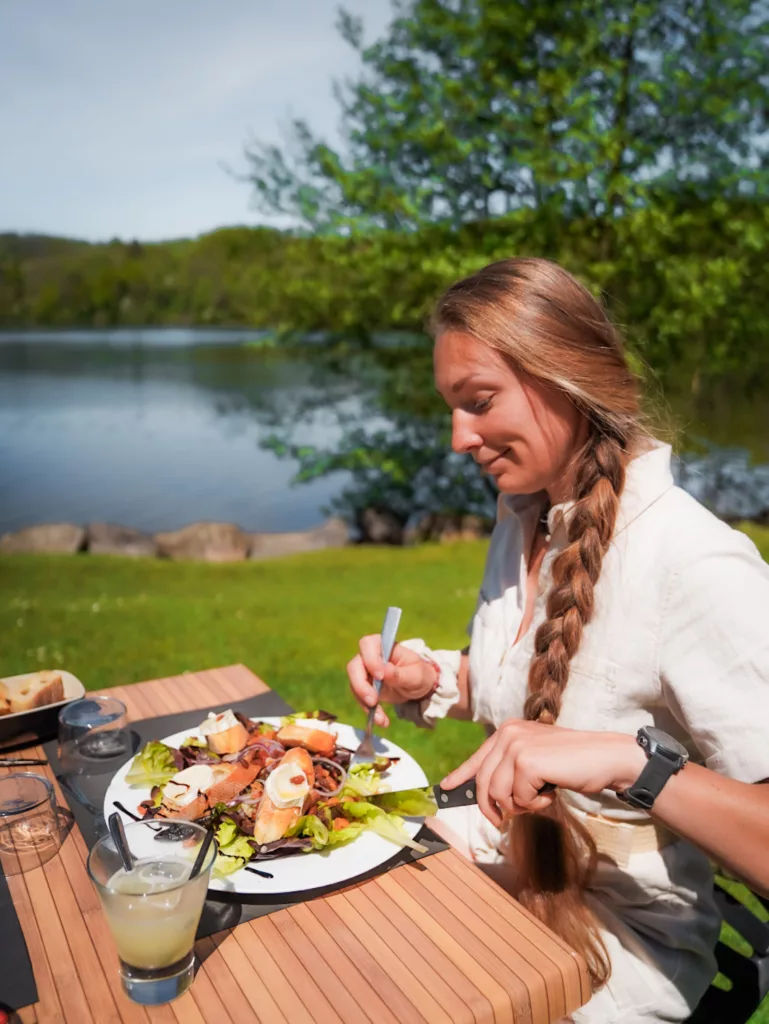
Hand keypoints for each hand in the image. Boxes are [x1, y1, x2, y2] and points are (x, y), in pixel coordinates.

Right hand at [347, 635, 438, 726]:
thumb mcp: (415, 674)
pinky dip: (369, 711)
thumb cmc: (419, 674)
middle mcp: (370, 657)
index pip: (368, 644)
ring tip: (380, 718)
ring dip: (364, 702)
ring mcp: (366, 673)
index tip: (380, 676)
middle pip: (354, 666)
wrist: (420, 688)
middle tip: (373, 701)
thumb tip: (385, 670)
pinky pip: (360, 699)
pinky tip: (381, 720)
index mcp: (383, 646)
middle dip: (361, 685)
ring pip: (354, 685)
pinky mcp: (366, 688)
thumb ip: (400, 673)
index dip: (370, 659)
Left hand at [441, 719, 645, 827]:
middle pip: (484, 782)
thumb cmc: (573, 762)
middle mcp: (508, 733)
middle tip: (502, 819)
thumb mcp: (536, 760)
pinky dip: (535, 804)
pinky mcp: (527, 762)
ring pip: (499, 794)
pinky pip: (518, 799)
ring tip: (541, 794)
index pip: (477, 758)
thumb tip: (486, 796)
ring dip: (520, 805)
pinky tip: (551, 791)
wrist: (605, 757)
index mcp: (508, 730)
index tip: (445, 788)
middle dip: (492, 806)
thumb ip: (511, 770)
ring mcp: (516, 746)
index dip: (460, 776)